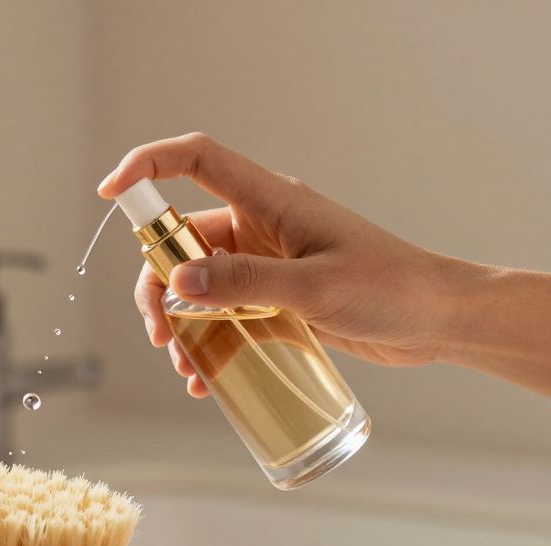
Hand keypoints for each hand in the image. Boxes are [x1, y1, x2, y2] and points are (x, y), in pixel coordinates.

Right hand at [99, 133, 480, 397]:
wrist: (441, 321)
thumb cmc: (392, 289)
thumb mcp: (315, 288)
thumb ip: (245, 284)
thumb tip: (177, 283)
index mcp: (270, 201)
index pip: (197, 161)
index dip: (148, 167)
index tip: (110, 195)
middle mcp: (261, 226)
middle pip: (182, 241)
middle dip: (159, 287)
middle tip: (161, 335)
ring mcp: (268, 263)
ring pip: (198, 284)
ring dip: (181, 323)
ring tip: (185, 368)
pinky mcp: (278, 298)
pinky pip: (225, 315)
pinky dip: (208, 343)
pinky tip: (205, 379)